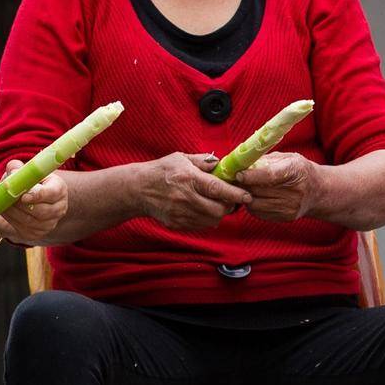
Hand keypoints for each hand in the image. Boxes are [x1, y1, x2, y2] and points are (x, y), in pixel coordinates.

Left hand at [0, 162, 68, 245]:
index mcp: (59, 189)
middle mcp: (59, 208)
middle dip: (21, 205)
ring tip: (2, 203)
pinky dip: (11, 220)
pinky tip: (4, 211)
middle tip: (7, 199)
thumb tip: (12, 169)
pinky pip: (23, 229)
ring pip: (30, 220)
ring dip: (13, 212)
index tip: (24, 195)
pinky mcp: (38, 234)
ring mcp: (50, 223)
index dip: (39, 195)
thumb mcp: (25, 174)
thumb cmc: (28, 184)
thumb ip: (18, 168)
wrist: (26, 202)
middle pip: (41, 210)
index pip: (53, 193)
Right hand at [136, 153, 252, 231]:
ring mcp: (180, 213)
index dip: (235, 193)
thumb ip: (204, 161)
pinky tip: (204, 210)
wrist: (137, 190)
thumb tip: (222, 163)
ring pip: (211, 221)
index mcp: (188, 179)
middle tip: (231, 200)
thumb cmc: (162, 171)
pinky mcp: (177, 224)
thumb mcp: (182, 158)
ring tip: (217, 204)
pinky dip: (207, 219)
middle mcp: (185, 198)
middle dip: (229, 206)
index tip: (247, 195)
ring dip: (219, 214)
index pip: (217, 189)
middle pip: (218, 210)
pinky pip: (200, 226)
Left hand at [234, 153, 317, 221]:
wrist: (318, 191)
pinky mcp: (285, 218)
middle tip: (236, 178)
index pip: (270, 175)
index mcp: (296, 170)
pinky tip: (256, 196)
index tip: (238, 174)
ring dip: (246, 195)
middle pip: (259, 191)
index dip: (251, 175)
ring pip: (255, 204)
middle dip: (244, 185)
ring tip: (246, 187)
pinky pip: (258, 213)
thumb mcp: (287, 158)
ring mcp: (291, 207)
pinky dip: (252, 204)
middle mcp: (295, 191)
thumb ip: (266, 160)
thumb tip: (241, 163)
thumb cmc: (298, 170)